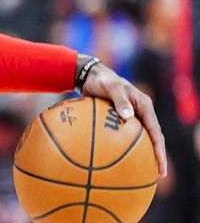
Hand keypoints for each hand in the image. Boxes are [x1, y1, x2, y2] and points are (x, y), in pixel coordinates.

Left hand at [81, 62, 167, 177]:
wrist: (90, 76)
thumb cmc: (103, 80)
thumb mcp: (112, 87)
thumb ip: (120, 100)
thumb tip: (128, 116)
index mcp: (144, 106)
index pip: (156, 131)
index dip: (159, 149)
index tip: (160, 164)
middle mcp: (141, 113)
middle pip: (152, 138)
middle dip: (156, 156)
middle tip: (158, 175)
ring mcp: (131, 117)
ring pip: (140, 138)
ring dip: (143, 154)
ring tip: (142, 172)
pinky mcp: (120, 119)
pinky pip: (125, 135)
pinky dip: (125, 147)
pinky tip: (119, 160)